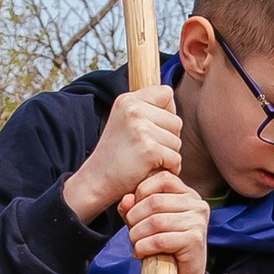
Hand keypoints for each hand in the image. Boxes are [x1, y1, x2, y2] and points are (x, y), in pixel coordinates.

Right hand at [63, 83, 183, 225]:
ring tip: (146, 159)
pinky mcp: (148, 149)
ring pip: (177, 141)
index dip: (166, 112)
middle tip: (146, 148)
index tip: (152, 127)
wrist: (96, 180)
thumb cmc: (115, 153)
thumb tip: (171, 98)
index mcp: (128, 100)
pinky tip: (152, 170)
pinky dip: (168, 168)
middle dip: (168, 138)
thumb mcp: (124, 120)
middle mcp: (134, 109)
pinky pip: (175, 158)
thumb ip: (146, 107)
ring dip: (168, 155)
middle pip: (176, 121)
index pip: (166, 93)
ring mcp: (141, 129)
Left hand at [120, 170, 210, 273]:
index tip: (134, 210)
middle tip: (131, 233)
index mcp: (188, 195)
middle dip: (135, 218)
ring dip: (137, 235)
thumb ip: (134, 208)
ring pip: (155, 221)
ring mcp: (198, 222)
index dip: (141, 192)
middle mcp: (197, 205)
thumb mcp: (146, 223)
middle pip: (155, 201)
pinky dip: (143, 247)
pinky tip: (140, 253)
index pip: (162, 179)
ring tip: (135, 244)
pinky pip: (160, 240)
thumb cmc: (165, 248)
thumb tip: (126, 199)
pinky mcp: (195, 240)